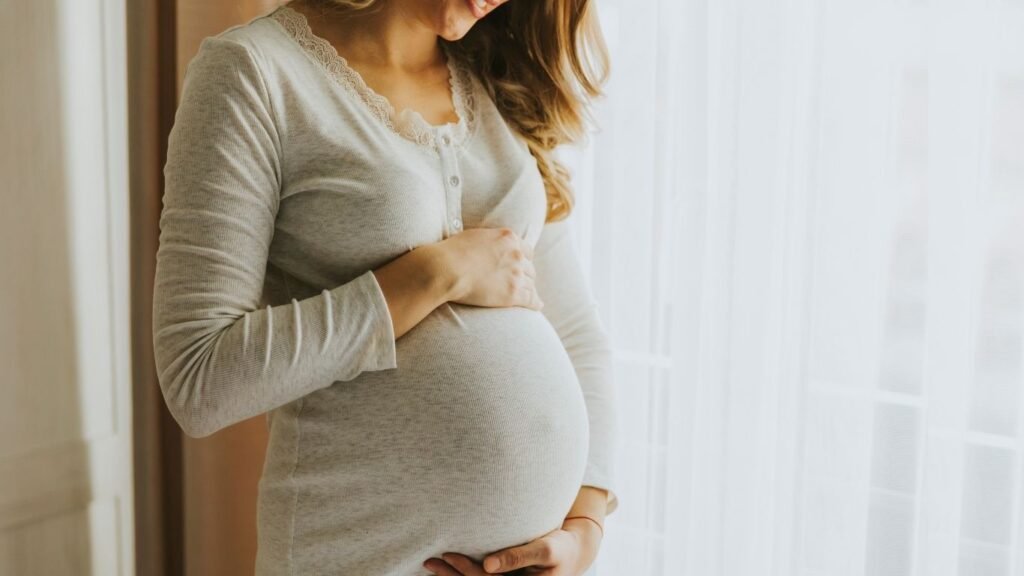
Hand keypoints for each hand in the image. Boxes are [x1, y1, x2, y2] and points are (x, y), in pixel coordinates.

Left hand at [423, 519, 601, 575]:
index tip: (447, 555)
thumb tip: (488, 565)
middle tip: (429, 561)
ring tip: (431, 565)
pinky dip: (464, 575)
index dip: (466, 571)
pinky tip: (448, 569)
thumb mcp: (546, 548)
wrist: (573, 553)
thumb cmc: (562, 547)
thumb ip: (518, 556)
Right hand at [434, 226, 542, 310]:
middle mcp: (517, 255)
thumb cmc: (452, 252)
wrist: (446, 269)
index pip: (526, 250)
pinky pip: (531, 299)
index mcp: (509, 238)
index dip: (524, 260)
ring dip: (529, 290)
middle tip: (521, 282)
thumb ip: (489, 241)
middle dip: (526, 275)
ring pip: (531, 284)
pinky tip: (537, 305)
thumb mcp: (475, 236)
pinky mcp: (512, 294)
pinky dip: (535, 303)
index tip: (521, 266)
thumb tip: (488, 245)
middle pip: (530, 268)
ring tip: (529, 296)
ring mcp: (516, 275)